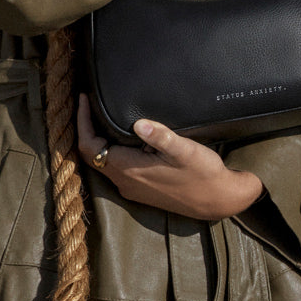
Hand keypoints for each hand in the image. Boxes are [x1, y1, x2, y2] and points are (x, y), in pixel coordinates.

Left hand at [77, 96, 263, 220]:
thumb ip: (161, 136)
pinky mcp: (140, 190)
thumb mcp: (185, 151)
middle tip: (89, 104)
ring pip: (102, 162)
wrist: (219, 200)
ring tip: (101, 115)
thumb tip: (138, 122)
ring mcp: (132, 188)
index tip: (84, 99)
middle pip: (92, 155)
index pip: (90, 147)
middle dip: (87, 128)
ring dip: (98, 140)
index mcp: (129, 170)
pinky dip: (110, 150)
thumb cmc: (204, 174)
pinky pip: (114, 168)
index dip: (82, 122)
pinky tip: (123, 136)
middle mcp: (125, 182)